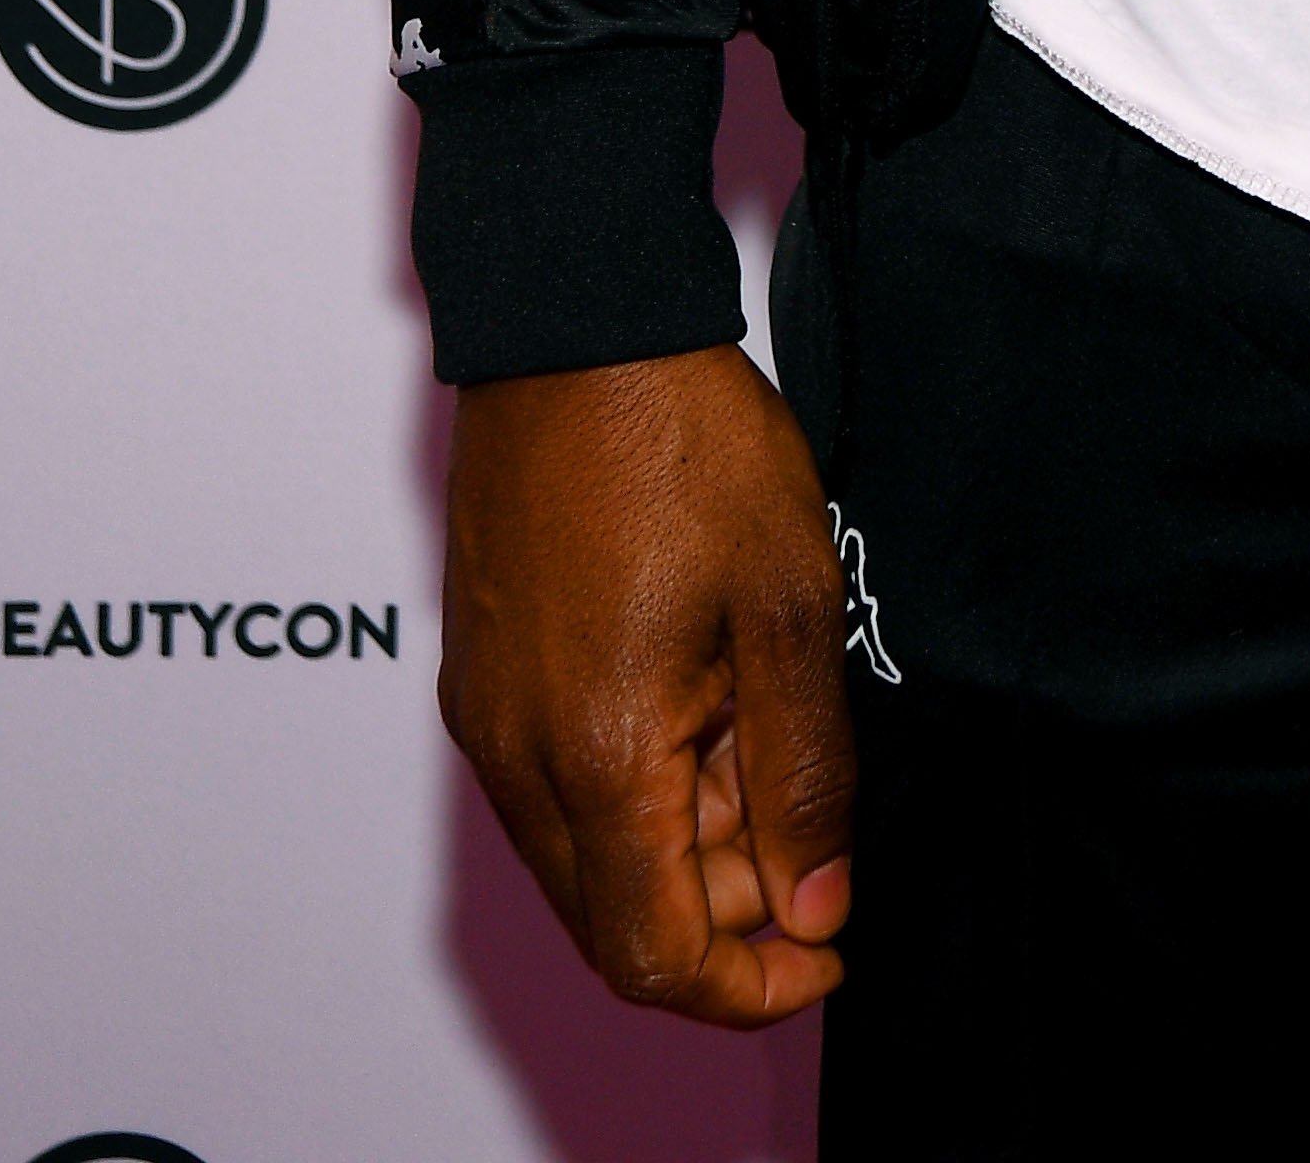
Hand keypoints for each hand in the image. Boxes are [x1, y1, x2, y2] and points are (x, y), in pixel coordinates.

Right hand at [442, 345, 855, 1026]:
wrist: (576, 325)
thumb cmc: (683, 439)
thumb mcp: (790, 602)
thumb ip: (804, 772)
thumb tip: (815, 904)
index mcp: (592, 756)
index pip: (653, 955)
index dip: (749, 984)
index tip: (827, 948)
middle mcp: (515, 758)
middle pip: (616, 919)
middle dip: (727, 903)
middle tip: (811, 809)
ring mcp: (487, 716)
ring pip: (587, 853)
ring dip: (684, 836)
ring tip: (761, 722)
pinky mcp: (482, 674)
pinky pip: (557, 784)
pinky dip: (636, 782)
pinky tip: (702, 691)